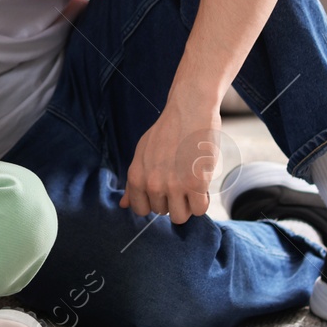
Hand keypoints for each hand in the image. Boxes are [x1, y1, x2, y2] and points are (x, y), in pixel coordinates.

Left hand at [119, 101, 223, 224]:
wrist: (189, 110)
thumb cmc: (167, 131)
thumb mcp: (142, 154)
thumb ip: (134, 182)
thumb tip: (123, 206)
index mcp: (136, 177)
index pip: (141, 210)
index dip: (155, 202)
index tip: (163, 190)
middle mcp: (152, 184)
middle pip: (163, 213)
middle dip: (173, 201)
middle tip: (181, 180)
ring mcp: (174, 186)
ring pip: (181, 216)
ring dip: (188, 205)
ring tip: (191, 184)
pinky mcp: (196, 184)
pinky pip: (200, 209)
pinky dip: (203, 201)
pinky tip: (202, 184)